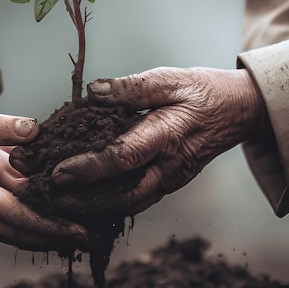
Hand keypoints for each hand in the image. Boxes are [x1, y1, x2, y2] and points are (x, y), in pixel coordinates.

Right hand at [0, 92, 86, 251]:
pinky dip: (24, 223)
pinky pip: (1, 217)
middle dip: (49, 237)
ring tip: (71, 235)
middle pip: (14, 231)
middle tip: (86, 238)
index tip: (76, 228)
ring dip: (38, 234)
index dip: (46, 222)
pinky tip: (44, 217)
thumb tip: (36, 131)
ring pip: (7, 229)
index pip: (13, 213)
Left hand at [45, 67, 265, 215]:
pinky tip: (85, 200)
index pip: (123, 158)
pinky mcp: (170, 183)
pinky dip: (110, 204)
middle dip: (84, 202)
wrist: (239, 110)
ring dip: (94, 209)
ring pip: (130, 204)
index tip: (57, 174)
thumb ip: (131, 88)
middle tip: (49, 197)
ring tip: (59, 203)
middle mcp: (170, 167)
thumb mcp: (169, 78)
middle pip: (124, 196)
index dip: (88, 168)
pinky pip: (138, 200)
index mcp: (168, 136)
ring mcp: (172, 180)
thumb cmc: (202, 90)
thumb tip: (92, 93)